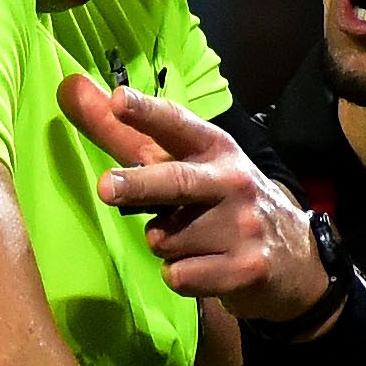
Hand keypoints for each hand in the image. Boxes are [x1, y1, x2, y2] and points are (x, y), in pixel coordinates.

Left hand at [65, 74, 336, 324]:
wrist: (295, 259)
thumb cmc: (222, 201)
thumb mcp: (185, 162)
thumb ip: (125, 134)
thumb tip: (69, 89)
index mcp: (215, 148)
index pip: (176, 126)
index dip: (146, 112)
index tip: (118, 100)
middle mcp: (232, 181)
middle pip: (174, 183)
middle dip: (138, 185)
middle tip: (106, 188)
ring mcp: (242, 227)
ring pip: (165, 240)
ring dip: (165, 245)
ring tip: (194, 242)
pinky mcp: (246, 269)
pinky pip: (181, 277)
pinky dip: (181, 277)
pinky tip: (205, 268)